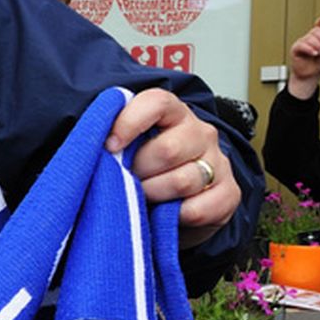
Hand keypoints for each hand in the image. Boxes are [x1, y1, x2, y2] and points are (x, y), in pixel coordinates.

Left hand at [105, 88, 241, 247]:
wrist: (176, 208)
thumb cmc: (145, 173)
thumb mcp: (128, 152)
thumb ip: (115, 144)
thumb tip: (90, 150)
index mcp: (173, 114)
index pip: (156, 103)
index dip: (129, 122)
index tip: (108, 146)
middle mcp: (200, 133)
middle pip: (168, 149)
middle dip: (139, 172)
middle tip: (128, 181)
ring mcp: (218, 162)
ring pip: (183, 180)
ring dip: (154, 195)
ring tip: (144, 197)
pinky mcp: (229, 193)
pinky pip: (199, 208)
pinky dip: (176, 216)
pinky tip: (167, 213)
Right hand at [287, 14, 319, 96]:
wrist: (312, 75)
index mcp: (319, 38)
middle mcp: (310, 38)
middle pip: (317, 31)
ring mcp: (302, 43)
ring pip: (311, 38)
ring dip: (318, 46)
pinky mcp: (296, 49)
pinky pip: (302, 45)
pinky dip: (310, 49)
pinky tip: (314, 54)